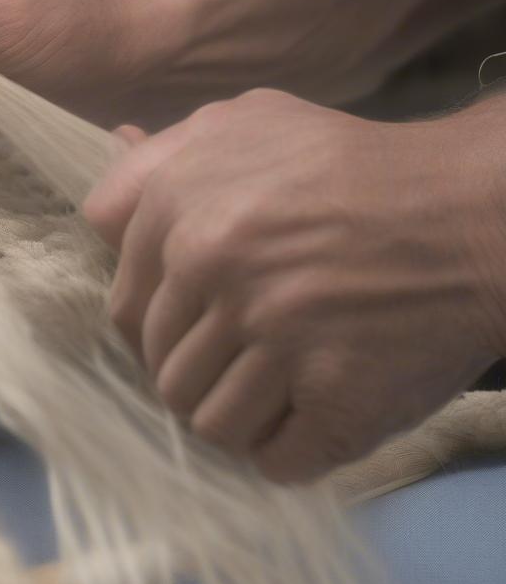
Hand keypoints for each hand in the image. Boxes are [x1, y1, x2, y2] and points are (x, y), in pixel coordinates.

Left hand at [84, 88, 505, 482]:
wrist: (469, 211)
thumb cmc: (352, 165)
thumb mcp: (250, 124)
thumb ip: (168, 155)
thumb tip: (113, 168)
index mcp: (178, 207)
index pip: (126, 311)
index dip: (160, 325)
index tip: (200, 322)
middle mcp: (211, 267)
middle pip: (162, 369)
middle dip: (200, 368)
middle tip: (253, 350)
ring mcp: (271, 335)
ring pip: (208, 421)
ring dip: (239, 414)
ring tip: (280, 381)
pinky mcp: (333, 398)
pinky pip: (272, 459)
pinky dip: (286, 448)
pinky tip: (309, 413)